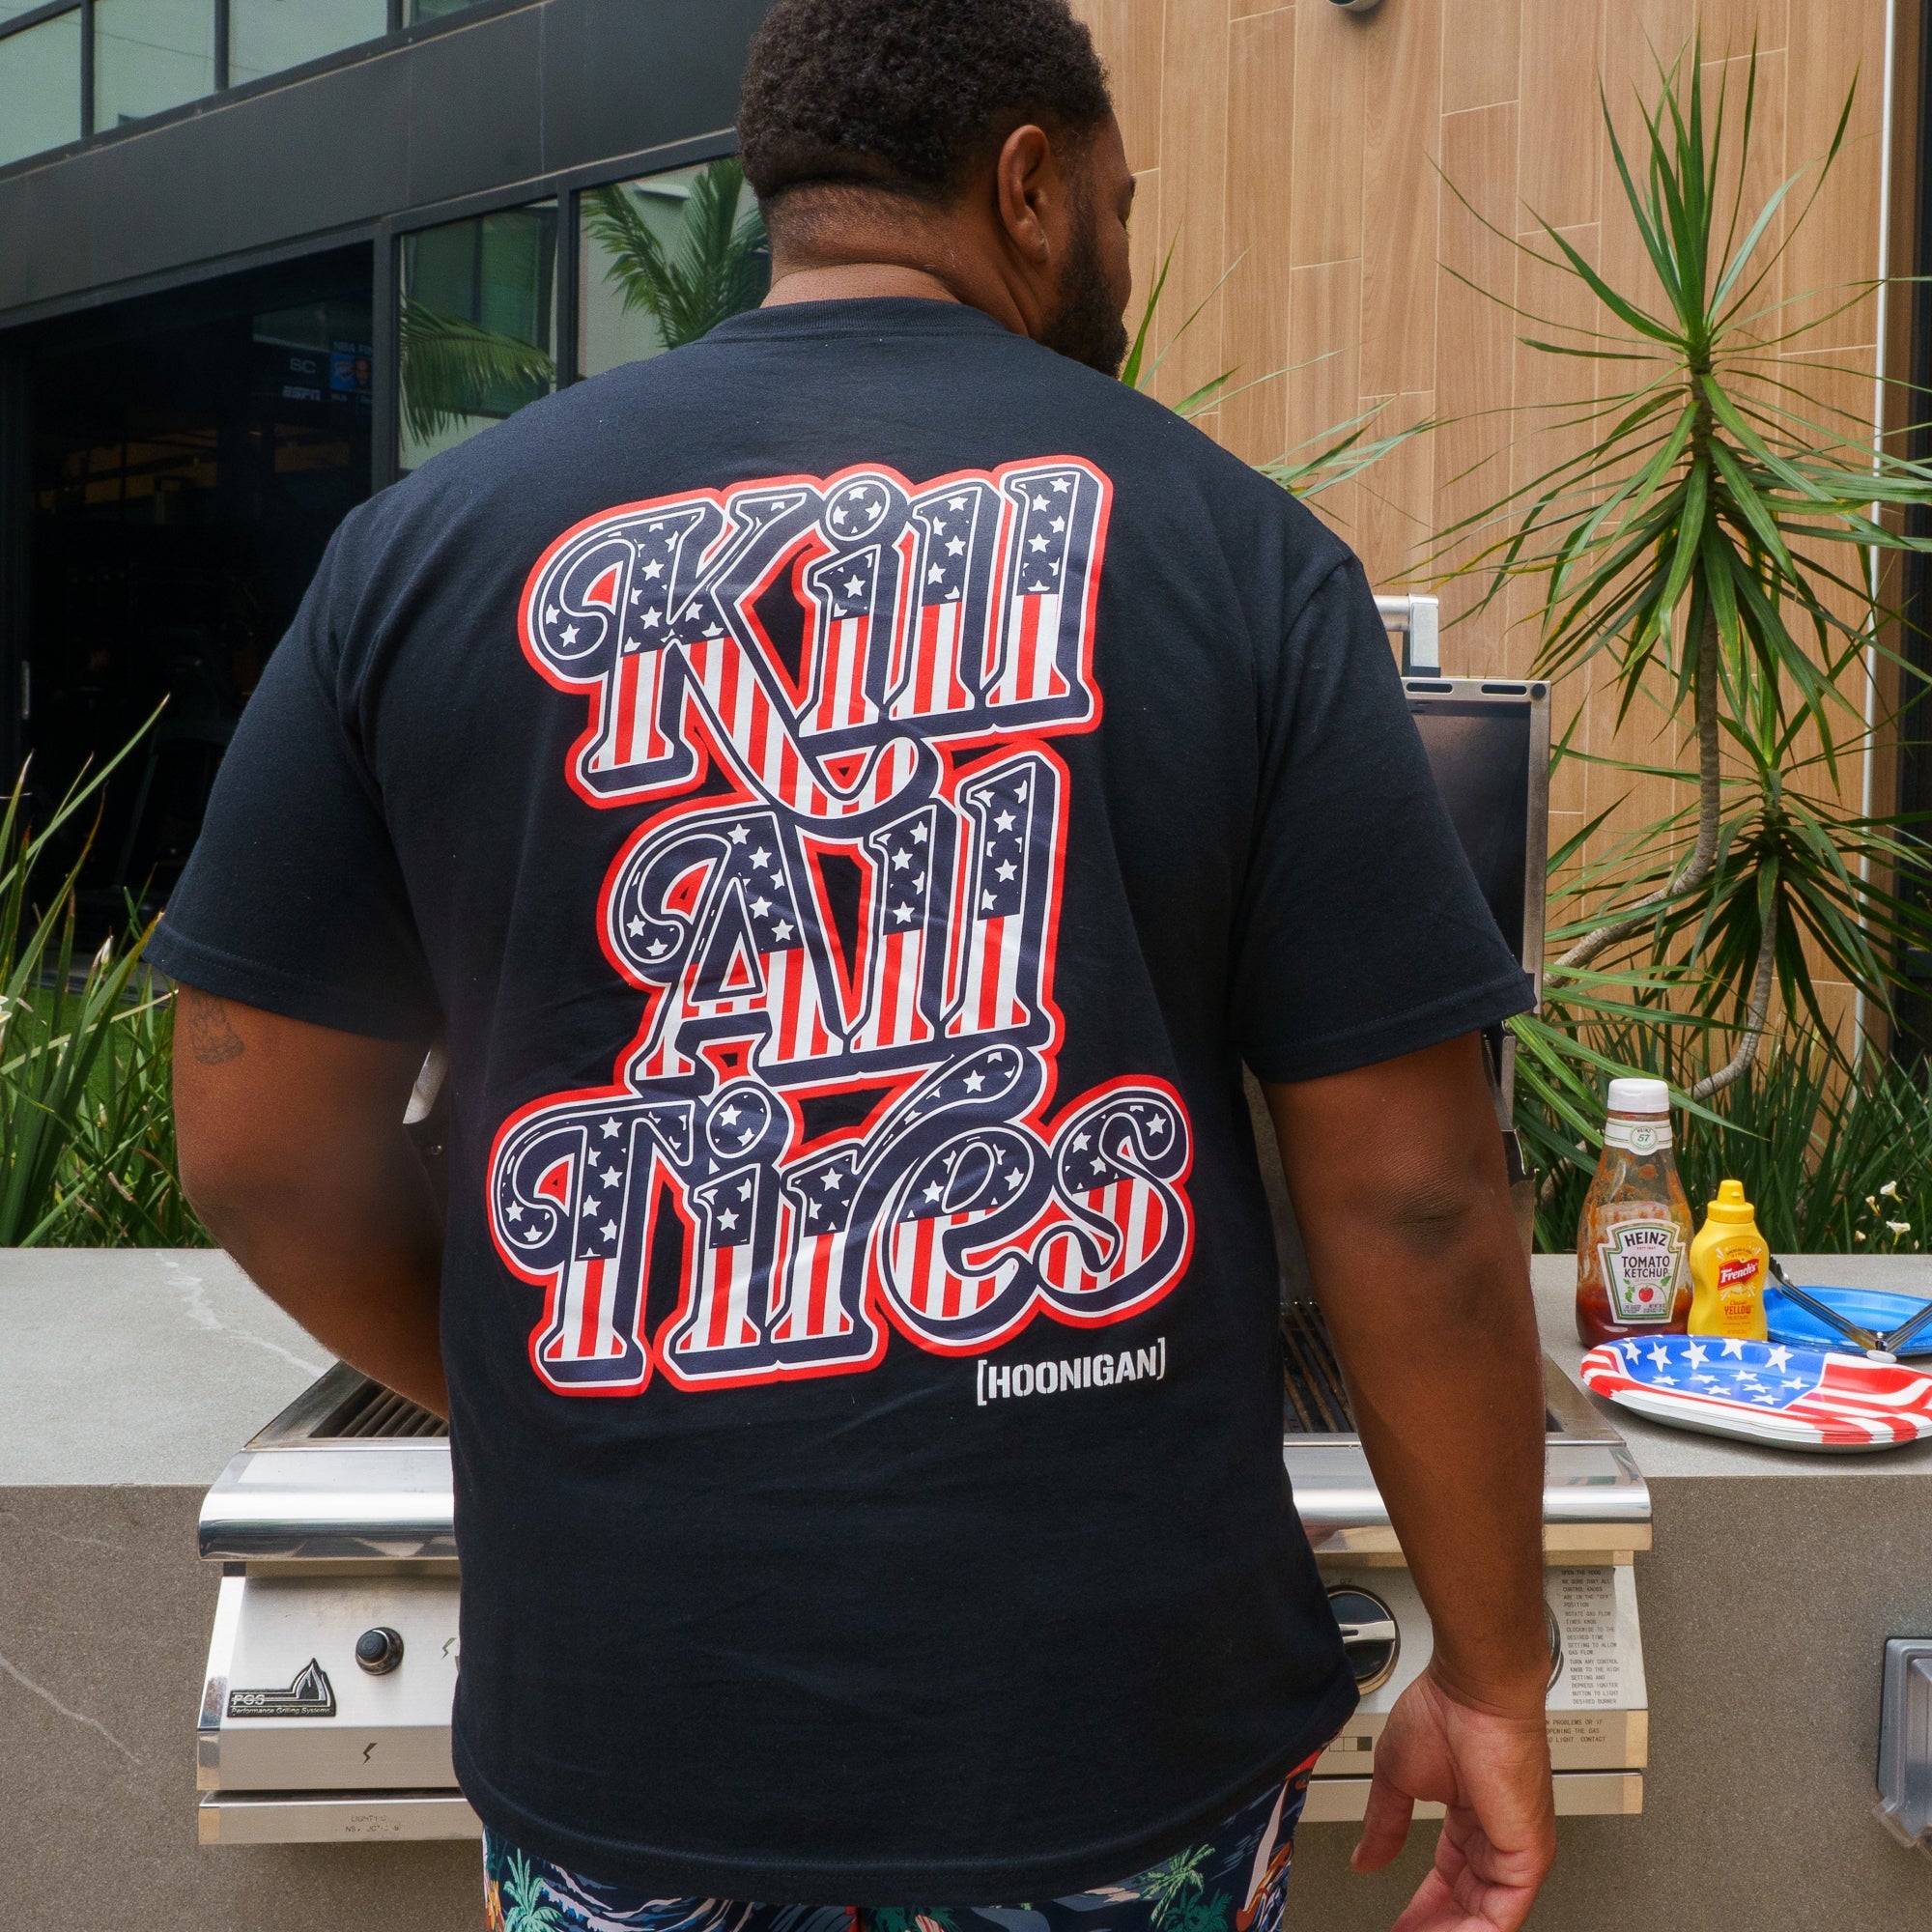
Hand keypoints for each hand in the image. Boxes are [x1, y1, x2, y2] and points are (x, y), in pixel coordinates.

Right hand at [1352, 1665, 1555, 1931]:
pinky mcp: (1528, 1857)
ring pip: (1486, 1920)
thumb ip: (1383, 1824)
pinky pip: (1502, 1916)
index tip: (1396, 1928)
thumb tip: (1365, 1858)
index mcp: (1471, 1820)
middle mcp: (1497, 1840)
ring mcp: (1516, 1851)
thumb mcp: (1397, 1777)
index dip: (1421, 1911)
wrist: (1472, 1689)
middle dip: (1431, 1928)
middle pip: (1466, 1908)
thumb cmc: (1445, 1711)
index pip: (1448, 1882)